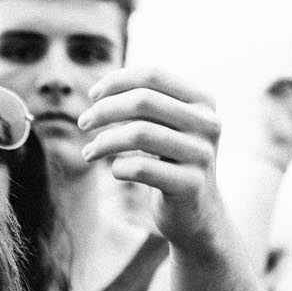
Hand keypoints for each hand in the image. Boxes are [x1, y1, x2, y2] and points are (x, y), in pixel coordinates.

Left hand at [79, 67, 227, 249]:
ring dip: (104, 141)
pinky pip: (141, 168)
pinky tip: (115, 171)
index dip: (117, 81)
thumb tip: (98, 91)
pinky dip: (118, 168)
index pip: (153, 76)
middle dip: (104, 109)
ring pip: (140, 133)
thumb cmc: (171, 163)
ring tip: (88, 152)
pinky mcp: (191, 185)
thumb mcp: (165, 127)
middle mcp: (208, 123)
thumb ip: (144, 104)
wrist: (197, 214)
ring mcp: (202, 154)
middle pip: (143, 101)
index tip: (92, 96)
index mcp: (202, 102)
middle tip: (83, 123)